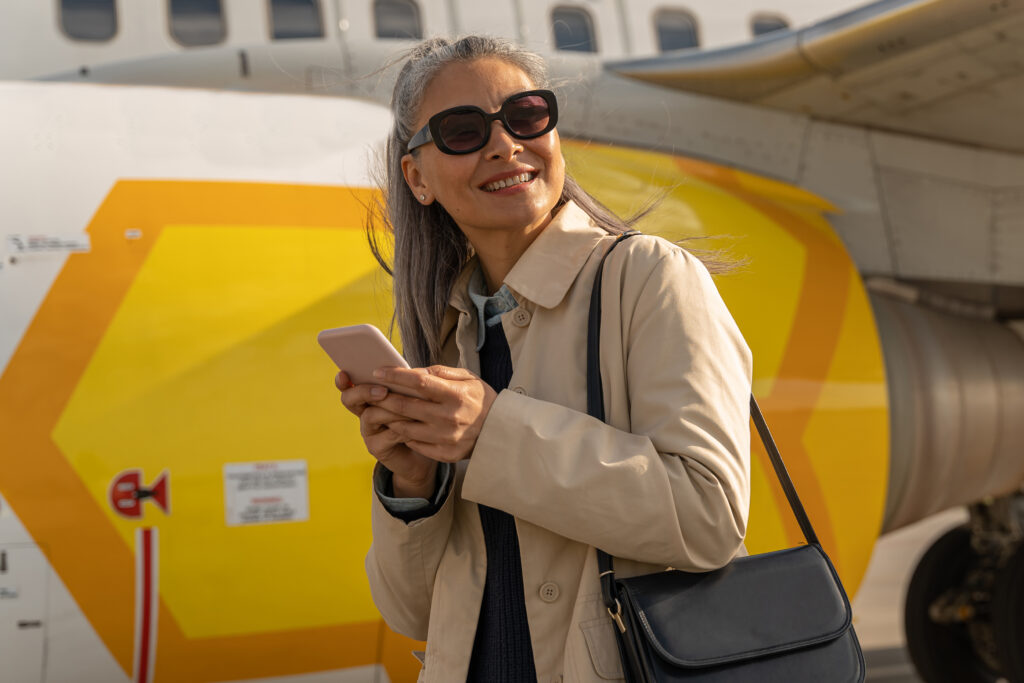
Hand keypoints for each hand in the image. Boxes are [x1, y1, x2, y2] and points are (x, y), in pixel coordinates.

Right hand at [335, 370, 436, 497]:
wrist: (425, 449)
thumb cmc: (419, 418)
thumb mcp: (414, 396)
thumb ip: (407, 385)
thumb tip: (415, 372)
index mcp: (370, 395)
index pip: (350, 384)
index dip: (343, 380)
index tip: (344, 373)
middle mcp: (364, 412)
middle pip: (350, 399)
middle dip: (364, 392)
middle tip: (383, 391)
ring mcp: (368, 431)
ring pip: (370, 415)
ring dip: (391, 411)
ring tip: (410, 410)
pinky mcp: (376, 447)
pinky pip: (385, 435)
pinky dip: (401, 429)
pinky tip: (415, 426)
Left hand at [367, 365, 497, 463]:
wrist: (500, 432)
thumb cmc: (481, 400)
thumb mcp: (468, 378)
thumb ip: (441, 373)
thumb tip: (413, 371)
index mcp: (455, 394)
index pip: (417, 382)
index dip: (395, 376)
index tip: (378, 371)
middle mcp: (449, 417)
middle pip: (405, 406)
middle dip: (383, 397)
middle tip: (372, 392)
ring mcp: (446, 438)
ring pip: (405, 428)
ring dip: (390, 418)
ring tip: (382, 409)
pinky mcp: (445, 454)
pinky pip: (415, 443)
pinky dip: (404, 434)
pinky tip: (400, 426)